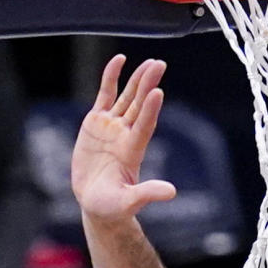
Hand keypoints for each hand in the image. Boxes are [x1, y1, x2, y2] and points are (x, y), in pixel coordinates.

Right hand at [71, 55, 176, 221]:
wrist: (96, 204)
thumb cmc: (112, 207)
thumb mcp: (128, 202)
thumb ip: (147, 194)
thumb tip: (171, 192)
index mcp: (133, 152)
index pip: (144, 126)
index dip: (150, 110)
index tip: (158, 92)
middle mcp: (125, 135)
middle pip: (139, 106)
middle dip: (148, 85)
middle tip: (158, 65)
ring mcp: (111, 127)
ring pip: (126, 97)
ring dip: (136, 79)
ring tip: (148, 62)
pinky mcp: (96, 123)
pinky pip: (105, 95)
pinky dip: (111, 77)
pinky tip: (119, 60)